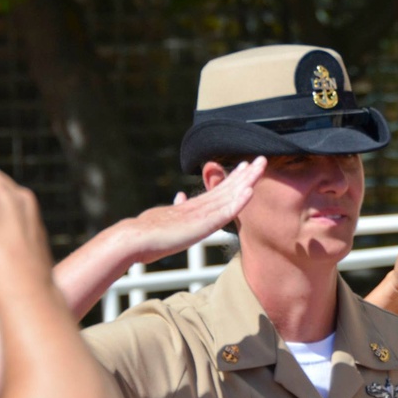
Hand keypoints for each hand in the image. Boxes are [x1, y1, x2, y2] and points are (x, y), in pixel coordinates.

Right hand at [116, 156, 265, 264]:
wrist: (135, 238)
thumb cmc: (146, 235)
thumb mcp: (166, 219)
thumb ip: (177, 209)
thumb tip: (180, 196)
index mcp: (190, 208)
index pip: (217, 191)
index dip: (233, 179)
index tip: (245, 167)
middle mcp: (198, 207)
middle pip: (227, 188)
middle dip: (245, 174)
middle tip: (262, 159)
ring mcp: (200, 215)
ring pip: (229, 195)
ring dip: (247, 181)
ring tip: (261, 166)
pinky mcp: (201, 225)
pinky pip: (224, 212)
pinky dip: (238, 202)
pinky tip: (250, 191)